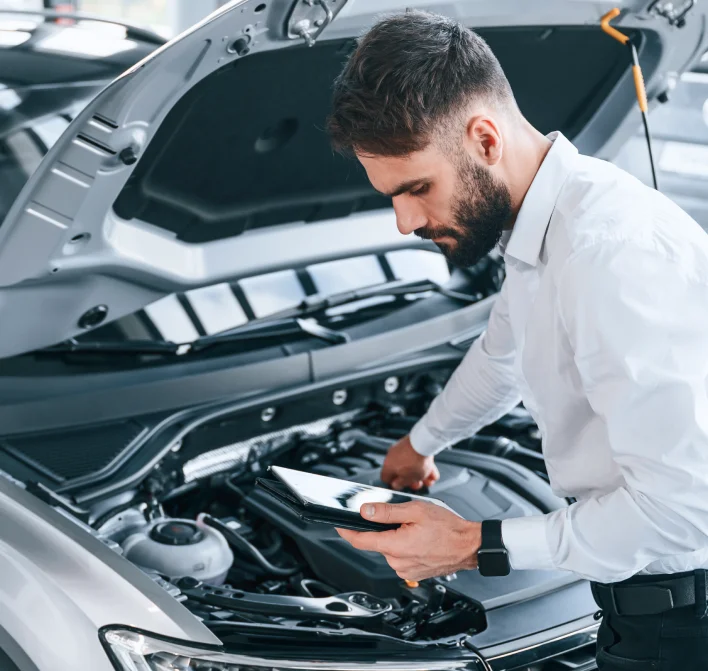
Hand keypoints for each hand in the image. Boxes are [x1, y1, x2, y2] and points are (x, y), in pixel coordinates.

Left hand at [336, 501, 480, 581]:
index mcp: (396, 546)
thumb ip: (387, 512)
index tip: (338, 525)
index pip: (361, 541)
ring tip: (417, 529)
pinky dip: (405, 547)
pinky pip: (400, 557)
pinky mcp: (413, 573)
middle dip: (384, 529)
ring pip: (389, 550)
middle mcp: (398, 562)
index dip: (346, 532)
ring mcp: (406, 571)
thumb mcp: (416, 511)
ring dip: (396, 538)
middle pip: (377, 543)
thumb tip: (365, 511)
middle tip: (404, 518)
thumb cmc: (448, 528)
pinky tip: (420, 539)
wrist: (470, 546)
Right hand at [381, 435, 439, 490]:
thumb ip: (400, 484)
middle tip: (419, 483)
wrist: (423, 442)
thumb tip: (395, 485)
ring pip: (411, 465)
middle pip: (401, 472)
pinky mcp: (411, 444)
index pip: (386, 478)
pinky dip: (423, 464)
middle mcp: (392, 456)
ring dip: (420, 473)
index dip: (395, 484)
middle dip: (412, 479)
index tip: (403, 486)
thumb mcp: (408, 479)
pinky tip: (432, 471)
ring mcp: (401, 449)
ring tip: (429, 478)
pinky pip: (416, 457)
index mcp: (388, 466)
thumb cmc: (414, 461)